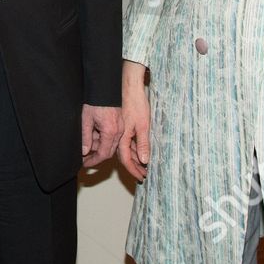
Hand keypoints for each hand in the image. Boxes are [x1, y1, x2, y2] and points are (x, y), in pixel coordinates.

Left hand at [81, 104, 122, 167]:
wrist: (105, 86)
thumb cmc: (95, 100)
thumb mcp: (86, 119)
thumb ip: (85, 137)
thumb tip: (84, 152)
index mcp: (110, 131)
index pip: (104, 154)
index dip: (94, 161)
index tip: (85, 164)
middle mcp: (119, 131)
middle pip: (109, 151)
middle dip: (96, 155)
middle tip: (84, 156)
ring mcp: (122, 127)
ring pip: (111, 144)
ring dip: (100, 146)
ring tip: (87, 144)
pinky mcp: (121, 123)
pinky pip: (114, 136)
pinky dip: (104, 138)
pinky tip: (94, 135)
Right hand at [118, 64, 150, 179]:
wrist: (128, 86)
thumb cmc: (135, 103)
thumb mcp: (143, 124)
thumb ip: (143, 143)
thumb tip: (144, 160)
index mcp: (122, 137)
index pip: (126, 160)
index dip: (133, 170)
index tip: (140, 178)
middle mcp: (118, 136)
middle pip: (125, 157)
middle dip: (134, 167)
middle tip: (143, 175)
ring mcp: (119, 131)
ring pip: (125, 150)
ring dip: (134, 159)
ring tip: (143, 166)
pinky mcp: (121, 126)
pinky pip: (126, 142)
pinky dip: (133, 149)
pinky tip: (139, 151)